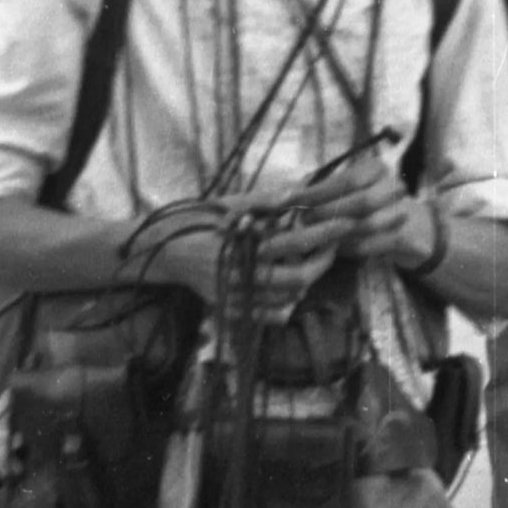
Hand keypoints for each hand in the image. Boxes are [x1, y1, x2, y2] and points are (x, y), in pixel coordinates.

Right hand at [131, 199, 341, 321]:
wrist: (162, 250)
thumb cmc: (198, 220)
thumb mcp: (228, 203)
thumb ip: (263, 200)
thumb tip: (297, 193)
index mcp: (241, 243)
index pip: (295, 243)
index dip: (324, 234)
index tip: (345, 222)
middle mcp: (239, 273)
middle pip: (296, 280)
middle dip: (322, 264)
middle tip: (333, 247)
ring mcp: (234, 295)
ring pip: (286, 299)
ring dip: (306, 282)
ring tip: (314, 262)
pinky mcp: (229, 308)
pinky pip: (268, 314)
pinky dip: (285, 303)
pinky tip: (289, 286)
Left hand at [288, 155, 434, 269]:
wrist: (412, 227)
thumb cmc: (367, 204)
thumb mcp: (348, 189)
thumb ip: (322, 190)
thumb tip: (288, 194)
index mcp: (377, 168)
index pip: (348, 179)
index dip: (319, 191)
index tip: (292, 200)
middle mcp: (394, 186)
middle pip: (361, 201)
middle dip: (329, 212)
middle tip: (304, 221)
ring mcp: (403, 212)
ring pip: (368, 225)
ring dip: (338, 232)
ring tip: (316, 235)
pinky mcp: (405, 238)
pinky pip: (372, 245)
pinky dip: (351, 248)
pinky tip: (335, 248)